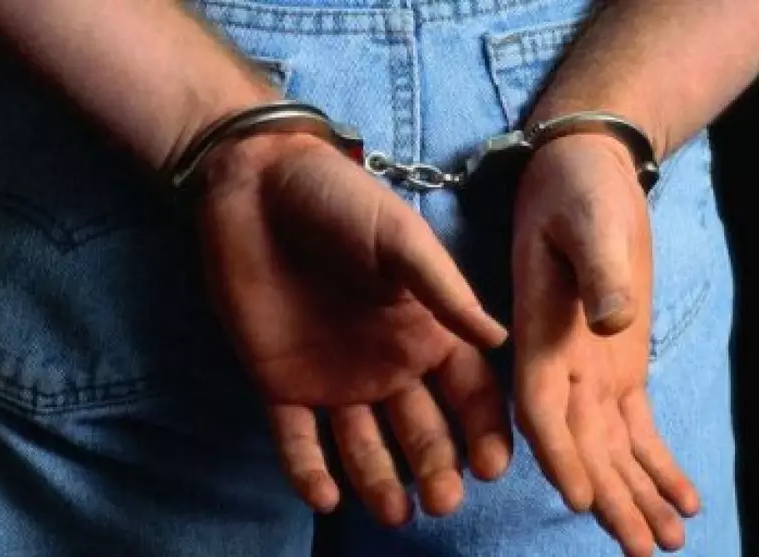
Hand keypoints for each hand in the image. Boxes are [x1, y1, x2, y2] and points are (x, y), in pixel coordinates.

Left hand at [195, 133, 511, 524]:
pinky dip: (308, 471)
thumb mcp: (402, 241)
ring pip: (365, 445)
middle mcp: (388, 365)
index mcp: (426, 332)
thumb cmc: (340, 204)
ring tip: (394, 513)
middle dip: (437, 469)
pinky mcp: (281, 384)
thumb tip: (502, 341)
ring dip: (380, 481)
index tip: (493, 468)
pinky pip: (297, 439)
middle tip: (442, 503)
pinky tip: (324, 497)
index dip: (485, 431)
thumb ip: (447, 293)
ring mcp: (334, 379)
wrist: (257, 187)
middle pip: (423, 431)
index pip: (469, 393)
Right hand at [511, 134, 698, 555]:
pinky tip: (682, 500)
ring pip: (610, 447)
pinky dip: (656, 464)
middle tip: (640, 549)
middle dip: (609, 498)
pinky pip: (636, 427)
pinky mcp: (620, 367)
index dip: (559, 454)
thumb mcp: (588, 219)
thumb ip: (598, 271)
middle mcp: (560, 364)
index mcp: (539, 333)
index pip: (540, 408)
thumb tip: (614, 324)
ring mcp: (592, 369)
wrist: (586, 173)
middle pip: (580, 445)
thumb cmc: (578, 190)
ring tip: (666, 541)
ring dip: (634, 494)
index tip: (583, 498)